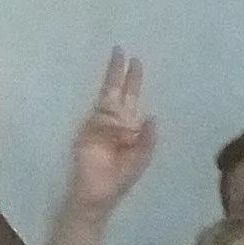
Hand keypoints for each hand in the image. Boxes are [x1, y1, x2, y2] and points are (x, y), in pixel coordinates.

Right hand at [65, 52, 155, 213]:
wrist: (97, 191)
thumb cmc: (119, 179)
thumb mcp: (141, 158)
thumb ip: (148, 139)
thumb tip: (153, 117)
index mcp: (131, 130)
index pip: (135, 102)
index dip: (136, 85)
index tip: (139, 65)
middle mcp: (117, 122)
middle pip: (123, 92)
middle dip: (125, 74)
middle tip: (128, 53)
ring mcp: (102, 121)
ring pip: (110, 93)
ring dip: (114, 76)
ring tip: (118, 55)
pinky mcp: (91, 125)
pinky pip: (99, 105)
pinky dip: (104, 93)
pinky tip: (109, 80)